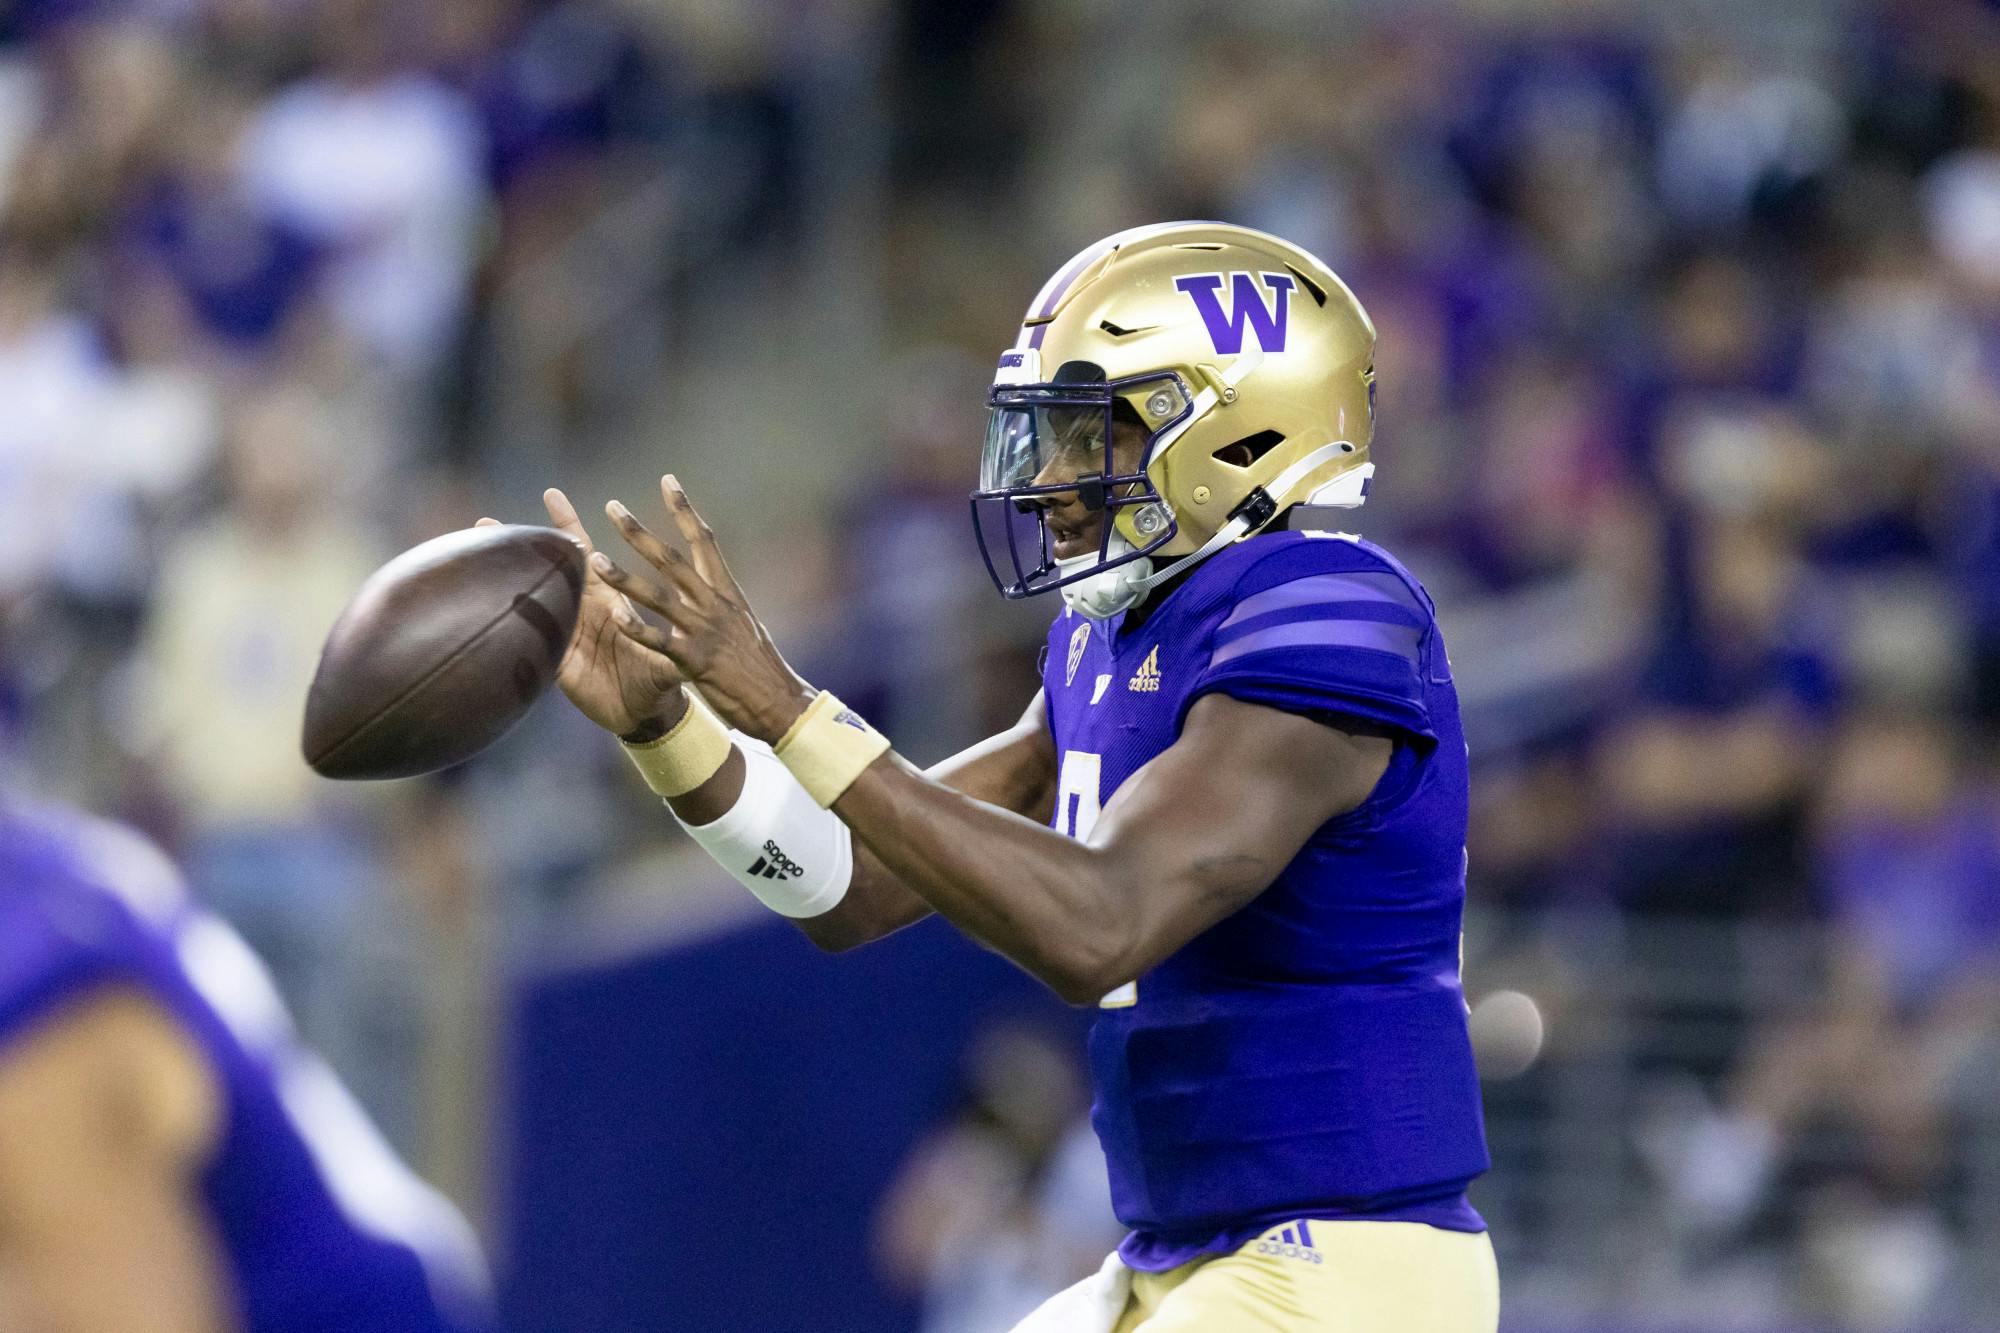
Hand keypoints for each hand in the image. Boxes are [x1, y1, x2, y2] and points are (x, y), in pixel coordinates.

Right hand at [476, 489, 686, 737]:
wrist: (645, 714)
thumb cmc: (658, 679)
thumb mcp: (670, 661)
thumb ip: (674, 649)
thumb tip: (691, 634)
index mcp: (608, 600)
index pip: (584, 555)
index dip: (568, 525)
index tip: (552, 494)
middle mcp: (582, 612)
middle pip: (546, 573)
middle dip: (519, 547)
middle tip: (485, 522)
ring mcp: (566, 636)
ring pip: (532, 604)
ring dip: (505, 583)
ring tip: (475, 560)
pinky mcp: (557, 665)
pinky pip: (534, 643)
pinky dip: (513, 629)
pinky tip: (486, 613)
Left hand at [591, 475, 816, 743]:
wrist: (782, 702)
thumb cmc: (762, 668)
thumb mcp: (743, 625)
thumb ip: (720, 603)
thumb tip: (704, 586)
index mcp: (727, 593)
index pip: (704, 540)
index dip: (684, 509)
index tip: (668, 480)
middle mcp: (714, 605)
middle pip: (672, 559)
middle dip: (640, 532)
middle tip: (613, 507)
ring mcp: (705, 631)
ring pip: (658, 596)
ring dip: (624, 577)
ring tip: (594, 559)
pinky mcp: (697, 661)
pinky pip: (662, 641)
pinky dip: (638, 629)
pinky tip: (615, 617)